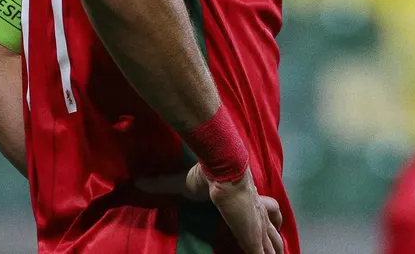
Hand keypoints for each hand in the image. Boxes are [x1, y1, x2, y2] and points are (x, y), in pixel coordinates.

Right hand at [138, 165, 283, 253]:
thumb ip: (163, 183)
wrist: (223, 169)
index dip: (268, 218)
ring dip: (274, 252)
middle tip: (275, 251)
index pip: (266, 209)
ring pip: (273, 243)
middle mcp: (257, 212)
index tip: (267, 226)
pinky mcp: (252, 237)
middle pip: (274, 229)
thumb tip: (139, 182)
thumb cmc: (206, 175)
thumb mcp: (182, 182)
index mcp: (247, 199)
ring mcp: (257, 225)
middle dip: (275, 241)